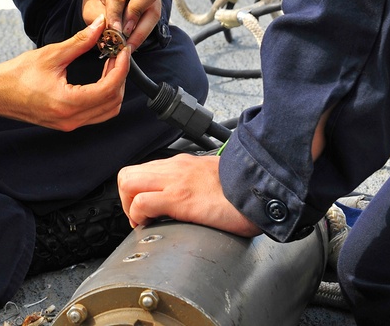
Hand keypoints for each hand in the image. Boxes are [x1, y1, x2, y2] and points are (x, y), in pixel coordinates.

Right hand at [0, 16, 129, 130]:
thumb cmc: (16, 74)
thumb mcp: (51, 54)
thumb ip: (80, 41)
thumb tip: (101, 25)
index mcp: (67, 103)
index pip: (109, 88)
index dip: (122, 67)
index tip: (123, 50)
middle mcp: (71, 119)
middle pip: (113, 102)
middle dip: (120, 76)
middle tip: (117, 54)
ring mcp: (70, 124)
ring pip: (108, 111)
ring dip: (114, 87)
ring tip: (110, 64)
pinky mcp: (67, 123)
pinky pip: (96, 113)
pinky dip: (104, 96)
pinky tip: (100, 77)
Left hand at [82, 0, 162, 49]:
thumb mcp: (91, 4)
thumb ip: (98, 17)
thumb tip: (111, 33)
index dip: (116, 16)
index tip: (114, 32)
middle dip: (135, 17)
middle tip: (124, 37)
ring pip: (154, 10)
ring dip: (141, 31)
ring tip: (127, 46)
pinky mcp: (156, 1)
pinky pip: (154, 19)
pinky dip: (142, 33)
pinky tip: (132, 43)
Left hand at [118, 154, 260, 236]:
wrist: (262, 189)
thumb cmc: (245, 189)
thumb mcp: (216, 180)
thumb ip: (200, 183)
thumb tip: (196, 199)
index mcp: (183, 164)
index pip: (144, 171)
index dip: (137, 193)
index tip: (147, 211)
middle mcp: (175, 168)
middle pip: (128, 174)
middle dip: (126, 199)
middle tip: (142, 218)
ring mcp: (175, 181)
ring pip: (127, 183)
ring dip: (129, 207)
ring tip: (146, 222)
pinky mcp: (179, 198)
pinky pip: (141, 203)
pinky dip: (139, 217)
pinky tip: (153, 225)